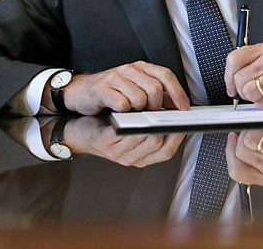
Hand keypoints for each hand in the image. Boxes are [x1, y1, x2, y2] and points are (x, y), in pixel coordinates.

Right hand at [60, 62, 189, 114]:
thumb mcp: (135, 89)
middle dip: (156, 107)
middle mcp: (130, 69)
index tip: (184, 108)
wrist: (80, 92)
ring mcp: (115, 77)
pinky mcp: (102, 88)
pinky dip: (124, 112)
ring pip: (140, 98)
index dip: (177, 92)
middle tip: (150, 116)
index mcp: (141, 68)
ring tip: (131, 114)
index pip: (166, 75)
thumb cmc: (110, 93)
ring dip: (138, 112)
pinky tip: (119, 113)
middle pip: (155, 89)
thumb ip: (156, 95)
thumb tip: (178, 106)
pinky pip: (122, 103)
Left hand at [61, 117, 184, 167]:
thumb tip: (176, 106)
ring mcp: (118, 153)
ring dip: (150, 119)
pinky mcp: (104, 144)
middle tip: (165, 107)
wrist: (79, 131)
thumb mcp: (133, 126)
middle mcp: (131, 158)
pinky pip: (123, 133)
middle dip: (164, 123)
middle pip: (158, 143)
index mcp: (142, 156)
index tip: (183, 120)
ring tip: (151, 105)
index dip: (178, 135)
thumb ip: (153, 121)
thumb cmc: (107, 126)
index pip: (167, 152)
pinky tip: (132, 109)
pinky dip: (131, 120)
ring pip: (143, 138)